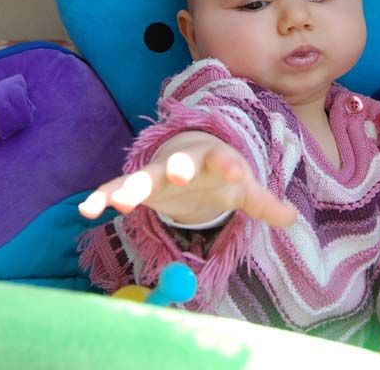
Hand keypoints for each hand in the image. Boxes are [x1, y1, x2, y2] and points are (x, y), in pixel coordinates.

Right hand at [78, 131, 297, 227]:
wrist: (188, 162)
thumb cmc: (218, 176)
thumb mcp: (244, 190)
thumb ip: (264, 203)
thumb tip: (292, 219)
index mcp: (215, 161)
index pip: (225, 161)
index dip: (231, 166)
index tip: (239, 173)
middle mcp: (184, 164)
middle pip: (181, 164)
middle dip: (178, 168)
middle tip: (176, 174)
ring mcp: (158, 173)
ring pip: (145, 177)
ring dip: (133, 186)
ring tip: (122, 200)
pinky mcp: (138, 185)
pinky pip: (115, 187)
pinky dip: (101, 196)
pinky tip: (87, 209)